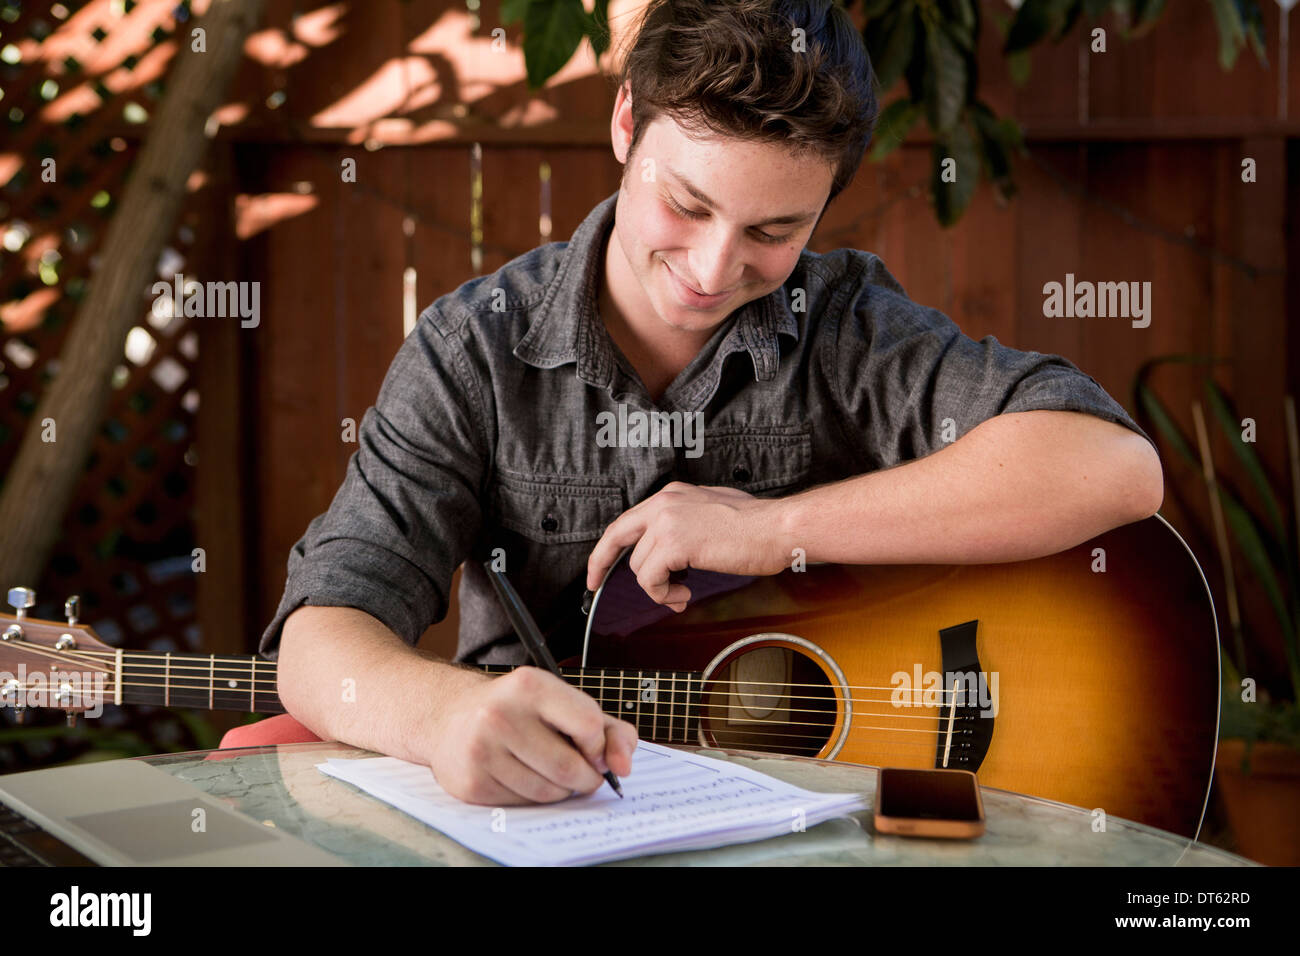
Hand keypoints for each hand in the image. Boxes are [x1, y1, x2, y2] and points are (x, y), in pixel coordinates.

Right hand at [420, 667, 637, 804]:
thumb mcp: (564, 703)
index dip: (600, 745)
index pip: (588, 724)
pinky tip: (524, 776)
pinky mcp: (472, 782)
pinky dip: (535, 797)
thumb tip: (623, 767)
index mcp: (530, 685)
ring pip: (548, 791)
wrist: (452, 717)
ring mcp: (482, 750)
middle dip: (586, 777)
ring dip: (562, 790)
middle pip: (569, 766)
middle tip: (583, 773)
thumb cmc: (520, 710)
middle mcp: (500, 714)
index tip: (594, 749)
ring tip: (552, 772)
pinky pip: (524, 803)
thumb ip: (610, 729)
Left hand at [585, 481, 790, 609]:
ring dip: (658, 589)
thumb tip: (673, 558)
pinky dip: (664, 594)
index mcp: (672, 495)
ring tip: (682, 593)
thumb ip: (686, 527)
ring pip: (638, 568)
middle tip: (594, 584)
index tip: (600, 565)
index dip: (609, 546)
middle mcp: (664, 503)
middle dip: (600, 563)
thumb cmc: (757, 526)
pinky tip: (684, 595)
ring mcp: (667, 522)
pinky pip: (650, 579)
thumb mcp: (712, 514)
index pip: (628, 521)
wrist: (777, 529)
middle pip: (616, 536)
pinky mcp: (673, 544)